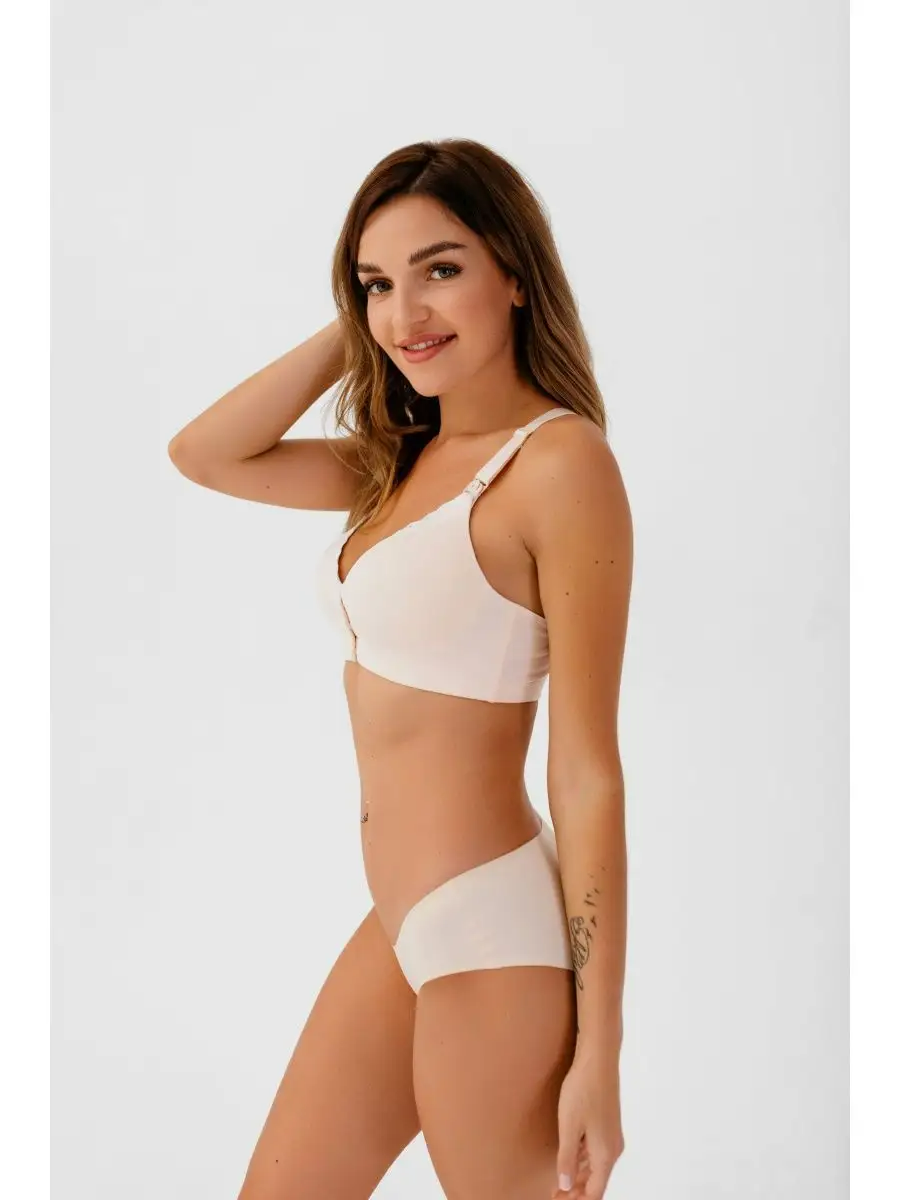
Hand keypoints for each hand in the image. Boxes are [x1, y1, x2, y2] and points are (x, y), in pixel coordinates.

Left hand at [551, 1050, 624, 1199]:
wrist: (598, 1059)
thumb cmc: (584, 1090)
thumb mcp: (569, 1127)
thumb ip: (566, 1159)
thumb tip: (564, 1185)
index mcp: (606, 1154)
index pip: (594, 1192)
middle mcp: (612, 1148)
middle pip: (596, 1182)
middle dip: (576, 1191)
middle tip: (554, 1194)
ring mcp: (611, 1135)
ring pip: (595, 1166)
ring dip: (578, 1176)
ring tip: (558, 1181)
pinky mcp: (607, 1124)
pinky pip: (595, 1151)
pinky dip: (582, 1160)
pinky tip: (568, 1158)